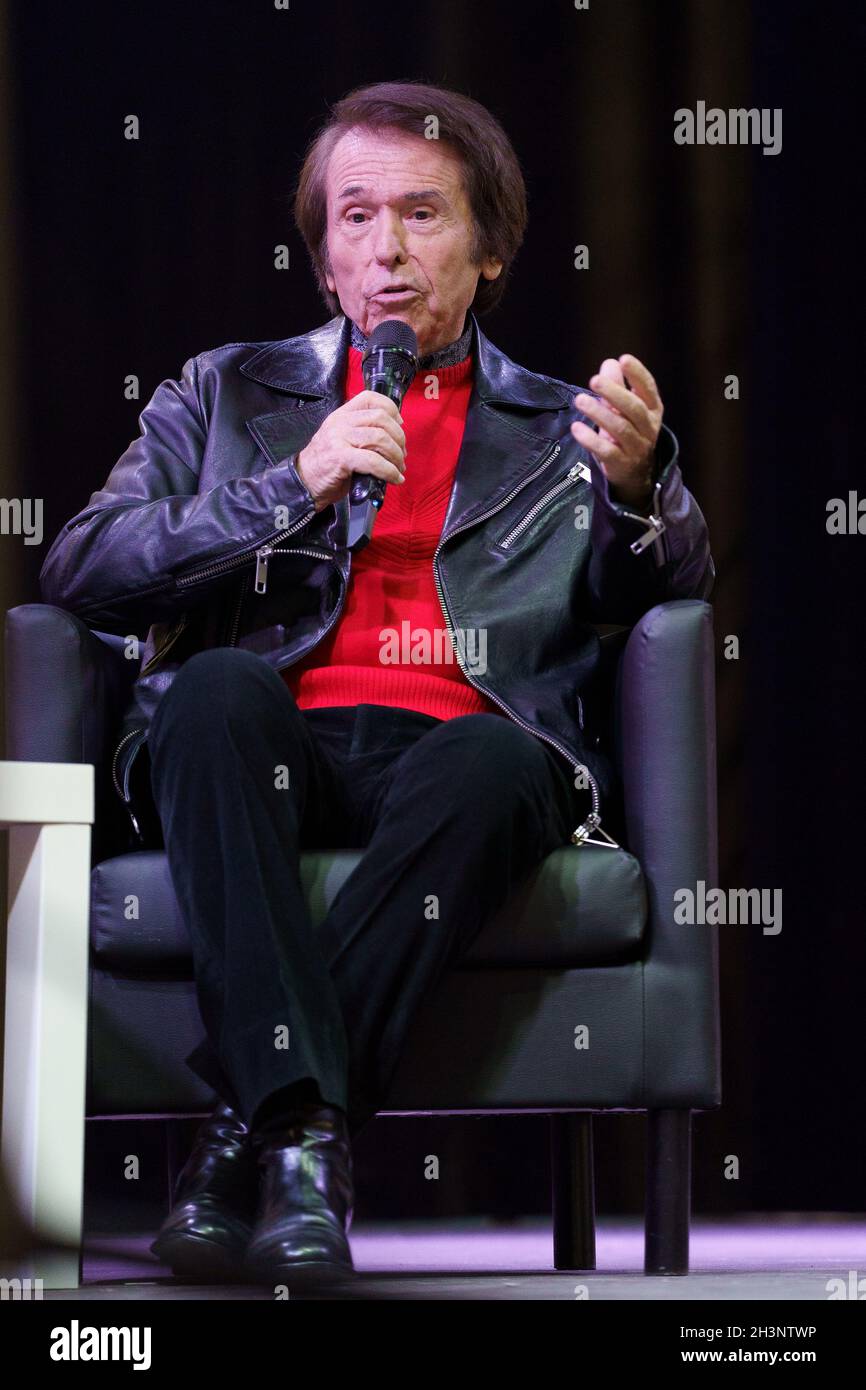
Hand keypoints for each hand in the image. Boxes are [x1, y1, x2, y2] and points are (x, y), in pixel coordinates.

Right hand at [295, 390, 406, 511]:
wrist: (303, 483)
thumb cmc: (326, 465)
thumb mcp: (341, 440)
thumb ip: (362, 433)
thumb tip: (393, 439)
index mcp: (341, 415)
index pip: (370, 398)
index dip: (391, 409)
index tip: (400, 424)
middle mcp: (340, 423)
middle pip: (381, 418)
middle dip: (399, 438)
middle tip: (401, 455)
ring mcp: (339, 439)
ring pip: (380, 438)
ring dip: (396, 456)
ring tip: (398, 468)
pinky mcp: (341, 458)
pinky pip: (373, 461)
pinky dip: (389, 471)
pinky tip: (394, 478)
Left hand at [570, 354, 662, 511]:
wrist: (635, 474)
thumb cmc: (628, 433)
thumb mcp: (623, 409)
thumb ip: (617, 386)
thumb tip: (609, 362)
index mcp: (652, 410)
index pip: (648, 389)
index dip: (638, 374)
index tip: (624, 359)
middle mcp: (649, 428)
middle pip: (634, 408)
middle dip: (614, 392)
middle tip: (594, 380)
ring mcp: (637, 447)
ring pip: (621, 428)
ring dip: (599, 413)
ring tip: (580, 400)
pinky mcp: (622, 464)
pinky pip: (607, 451)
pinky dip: (591, 439)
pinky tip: (576, 428)